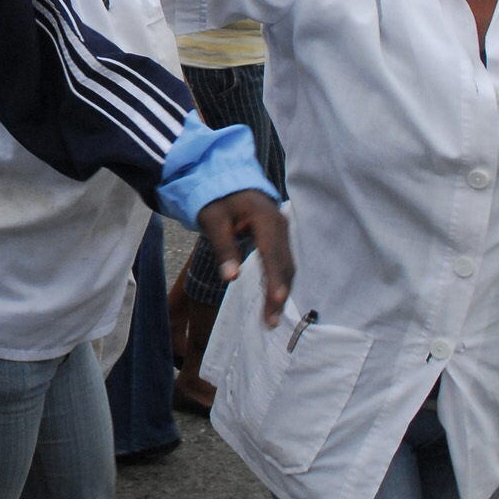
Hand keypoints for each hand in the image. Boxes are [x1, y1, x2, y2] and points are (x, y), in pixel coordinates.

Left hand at [196, 189, 292, 326]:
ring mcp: (282, 230)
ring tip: (272, 316)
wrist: (224, 177)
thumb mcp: (212, 219)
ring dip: (281, 290)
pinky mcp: (278, 236)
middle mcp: (279, 224)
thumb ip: (223, 248)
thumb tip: (231, 277)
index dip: (275, 278)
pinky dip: (279, 280)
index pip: (272, 253)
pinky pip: (282, 261)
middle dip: (279, 293)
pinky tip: (273, 298)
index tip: (277, 301)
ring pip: (286, 265)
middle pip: (284, 263)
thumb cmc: (215, 197)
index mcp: (264, 217)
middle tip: (270, 321)